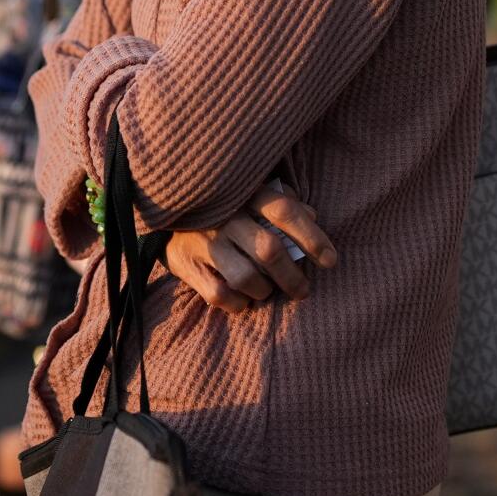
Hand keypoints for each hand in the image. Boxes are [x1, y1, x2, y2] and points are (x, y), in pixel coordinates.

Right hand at [163, 184, 337, 313]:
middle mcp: (225, 215)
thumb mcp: (251, 192)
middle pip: (270, 250)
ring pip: (246, 276)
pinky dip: (238, 302)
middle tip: (303, 290)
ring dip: (264, 290)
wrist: (165, 208)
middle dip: (293, 277)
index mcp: (245, 192)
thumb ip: (282, 200)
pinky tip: (243, 298)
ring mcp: (204, 240)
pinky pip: (219, 294)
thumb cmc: (222, 203)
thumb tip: (313, 215)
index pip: (285, 211)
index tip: (330, 261)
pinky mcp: (186, 263)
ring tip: (268, 291)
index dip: (312, 237)